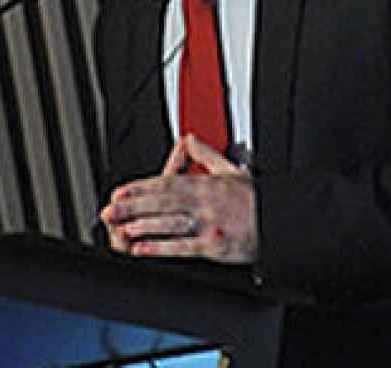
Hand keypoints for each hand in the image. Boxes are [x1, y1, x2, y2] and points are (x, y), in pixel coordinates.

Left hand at [100, 134, 259, 263]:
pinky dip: (160, 248)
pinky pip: (182, 247)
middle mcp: (206, 202)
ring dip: (142, 226)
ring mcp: (209, 224)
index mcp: (208, 184)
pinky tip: (143, 249)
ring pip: (169, 223)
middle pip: (162, 202)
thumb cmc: (259, 200)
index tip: (121, 192)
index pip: (167, 182)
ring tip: (120, 228)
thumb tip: (190, 140)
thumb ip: (207, 154)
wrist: (281, 221)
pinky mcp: (214, 245)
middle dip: (133, 206)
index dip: (140, 187)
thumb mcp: (233, 169)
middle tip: (110, 211)